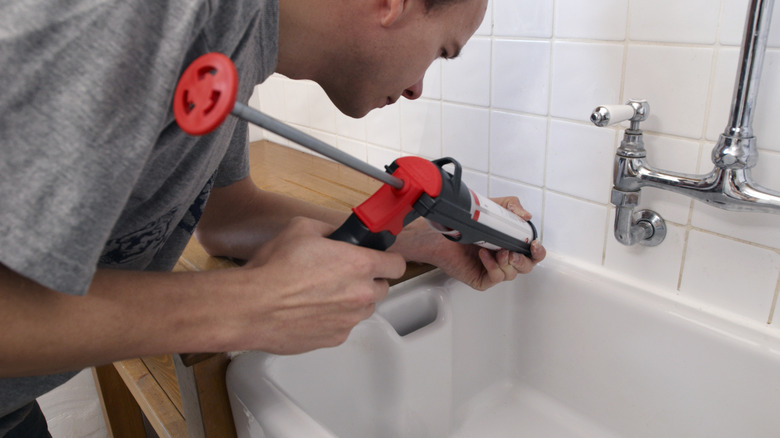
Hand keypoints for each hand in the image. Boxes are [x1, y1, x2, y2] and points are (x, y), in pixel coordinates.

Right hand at [232, 217, 405, 353]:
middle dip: (368, 281)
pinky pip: (344, 326)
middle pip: (383, 289)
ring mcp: (349, 320)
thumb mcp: (302, 229)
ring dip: (352, 301)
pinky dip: (334, 319)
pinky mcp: (335, 339)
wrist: (252, 306)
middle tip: (344, 274)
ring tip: (324, 293)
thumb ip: (329, 230)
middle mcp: (361, 294)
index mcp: (359, 264)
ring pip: (363, 309)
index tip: (382, 260)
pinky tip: (312, 310)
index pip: (397, 264)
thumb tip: (335, 234)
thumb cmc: (274, 269)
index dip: (388, 260)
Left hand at [393, 196, 545, 290]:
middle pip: (526, 267)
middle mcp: (504, 258)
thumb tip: (526, 216)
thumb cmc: (466, 222)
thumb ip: (512, 206)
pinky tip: (484, 255)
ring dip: (506, 262)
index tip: (533, 245)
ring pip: (512, 273)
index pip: (533, 253)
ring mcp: (494, 270)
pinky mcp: (482, 279)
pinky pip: (496, 277)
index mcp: (511, 244)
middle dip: (523, 260)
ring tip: (496, 251)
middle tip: (512, 252)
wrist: (442, 233)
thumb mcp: (494, 207)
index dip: (538, 252)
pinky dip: (492, 266)